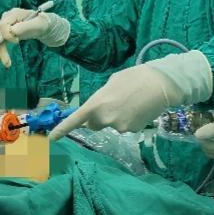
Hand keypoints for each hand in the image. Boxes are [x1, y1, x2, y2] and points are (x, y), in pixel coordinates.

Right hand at [0, 8, 70, 66]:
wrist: (44, 26)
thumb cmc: (42, 23)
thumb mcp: (37, 24)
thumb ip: (25, 26)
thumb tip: (12, 31)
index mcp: (14, 13)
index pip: (3, 25)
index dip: (7, 35)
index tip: (17, 41)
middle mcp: (7, 18)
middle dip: (0, 47)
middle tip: (7, 60)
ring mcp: (6, 26)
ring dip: (0, 52)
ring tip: (7, 64)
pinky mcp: (7, 33)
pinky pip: (1, 43)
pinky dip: (1, 52)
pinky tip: (4, 61)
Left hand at [49, 64, 182, 138]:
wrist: (161, 84)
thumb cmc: (135, 76)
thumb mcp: (112, 82)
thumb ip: (102, 97)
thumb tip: (100, 107)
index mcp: (97, 103)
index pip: (76, 120)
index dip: (62, 129)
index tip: (52, 138)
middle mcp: (105, 118)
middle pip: (94, 124)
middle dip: (98, 117)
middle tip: (112, 102)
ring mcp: (119, 127)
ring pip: (111, 124)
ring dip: (116, 116)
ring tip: (130, 101)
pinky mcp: (132, 131)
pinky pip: (124, 126)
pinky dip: (129, 119)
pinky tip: (138, 108)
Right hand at [195, 110, 213, 161]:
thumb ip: (210, 130)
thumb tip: (196, 135)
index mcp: (209, 114)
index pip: (193, 120)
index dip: (198, 130)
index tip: (207, 135)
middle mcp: (208, 124)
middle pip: (199, 137)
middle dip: (211, 143)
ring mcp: (211, 135)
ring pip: (204, 146)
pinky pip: (208, 152)